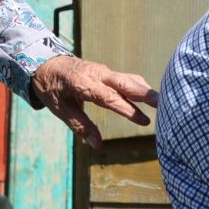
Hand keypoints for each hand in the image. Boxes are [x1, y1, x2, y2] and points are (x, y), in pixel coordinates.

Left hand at [29, 54, 158, 146]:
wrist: (45, 63)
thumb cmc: (51, 88)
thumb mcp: (61, 110)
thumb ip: (81, 126)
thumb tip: (97, 145)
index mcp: (84, 84)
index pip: (109, 98)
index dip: (127, 109)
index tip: (143, 120)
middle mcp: (97, 75)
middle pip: (125, 83)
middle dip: (144, 94)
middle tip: (163, 104)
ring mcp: (103, 72)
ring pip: (128, 79)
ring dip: (145, 90)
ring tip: (163, 102)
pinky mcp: (105, 72)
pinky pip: (125, 78)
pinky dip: (138, 86)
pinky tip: (148, 96)